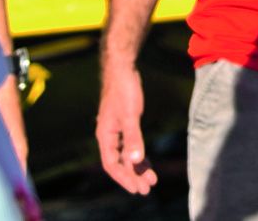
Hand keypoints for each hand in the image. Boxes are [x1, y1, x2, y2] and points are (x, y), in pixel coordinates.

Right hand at [96, 63, 157, 194]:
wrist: (122, 67)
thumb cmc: (124, 89)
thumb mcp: (131, 115)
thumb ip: (133, 138)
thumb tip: (135, 161)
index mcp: (105, 136)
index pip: (112, 165)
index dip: (124, 178)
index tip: (137, 189)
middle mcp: (108, 135)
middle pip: (120, 162)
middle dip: (133, 176)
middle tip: (147, 189)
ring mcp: (116, 130)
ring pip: (126, 154)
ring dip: (138, 167)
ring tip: (151, 180)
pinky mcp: (124, 123)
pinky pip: (130, 145)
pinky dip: (138, 154)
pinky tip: (146, 161)